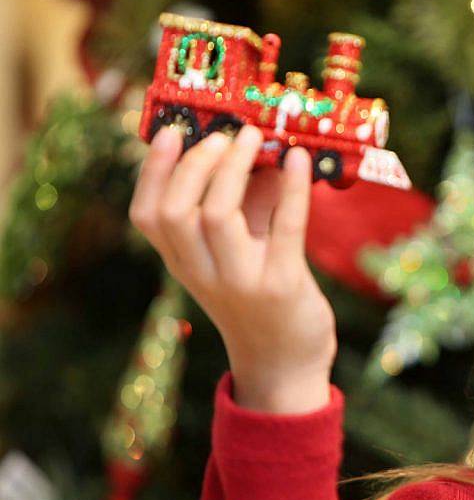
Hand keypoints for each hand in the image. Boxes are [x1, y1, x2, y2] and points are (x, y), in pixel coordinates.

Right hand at [129, 123, 336, 412]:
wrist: (285, 367)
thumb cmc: (262, 302)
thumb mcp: (241, 254)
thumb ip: (247, 205)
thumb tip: (264, 151)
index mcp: (183, 264)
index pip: (147, 214)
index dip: (154, 170)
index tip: (174, 132)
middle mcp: (202, 273)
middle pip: (175, 211)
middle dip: (196, 164)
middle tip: (225, 136)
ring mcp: (240, 281)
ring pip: (216, 216)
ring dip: (234, 169)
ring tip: (255, 138)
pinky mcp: (282, 285)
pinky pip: (285, 227)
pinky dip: (293, 188)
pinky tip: (301, 160)